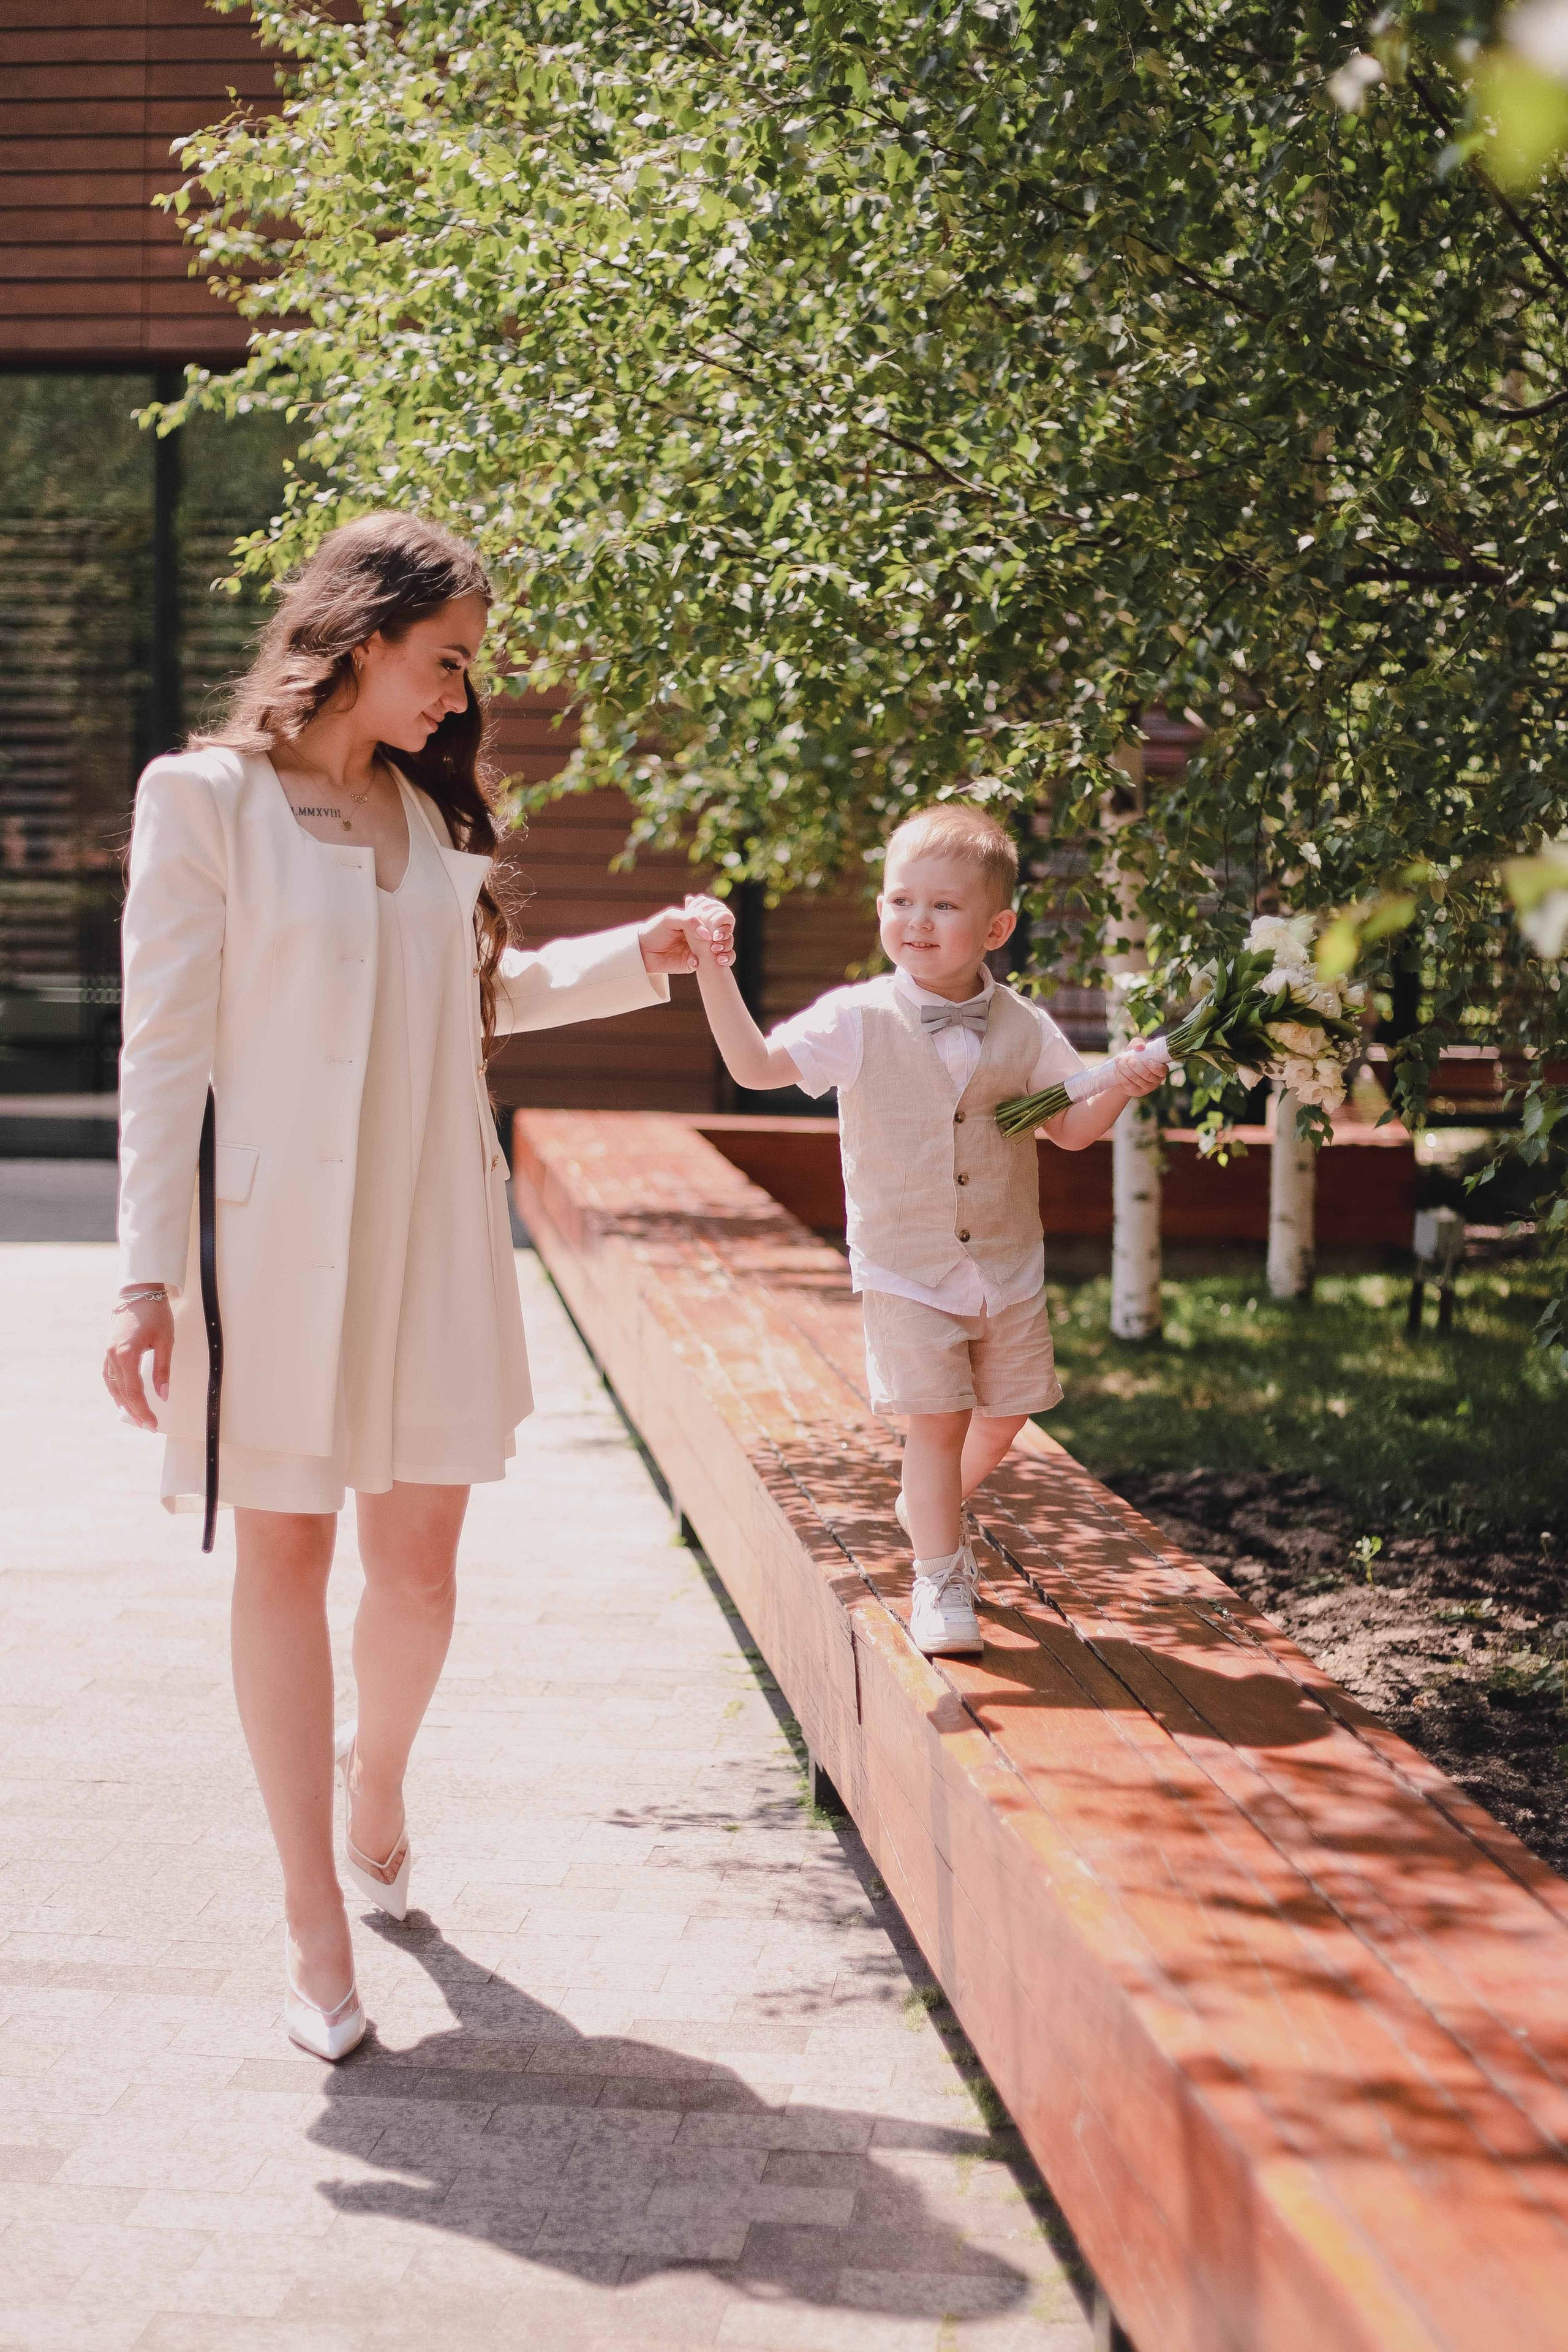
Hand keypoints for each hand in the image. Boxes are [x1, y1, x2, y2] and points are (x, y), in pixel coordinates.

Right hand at [103, 1293, 174, 1431]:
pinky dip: (115, 1388)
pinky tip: (121, 1397)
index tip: (152, 1425)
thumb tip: (163, 1396)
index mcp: (126, 1354)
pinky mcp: (108, 1348)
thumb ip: (162, 1370)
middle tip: (147, 1425)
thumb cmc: (155, 1314)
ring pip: (113, 1385)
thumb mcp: (165, 1341)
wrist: (139, 1291)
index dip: (143, 1410)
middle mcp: (112, 1356)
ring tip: (135, 1416)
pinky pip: (109, 1375)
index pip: (134, 1392)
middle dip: (135, 1410)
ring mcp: (108, 1352)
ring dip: (124, 1402)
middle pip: (122, 1392)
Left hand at [638, 894, 736, 974]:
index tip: (719, 927)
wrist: (642, 950)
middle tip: (716, 941)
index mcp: (698, 921)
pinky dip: (706, 963)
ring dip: (720, 952)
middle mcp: (701, 935)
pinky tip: (694, 961)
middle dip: (724, 939)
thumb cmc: (655, 929)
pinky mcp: (694, 963)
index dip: (722, 923)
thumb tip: (707, 935)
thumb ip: (689, 921)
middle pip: (723, 937)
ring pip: (719, 952)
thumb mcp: (670, 918)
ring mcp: (699, 950)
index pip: (717, 920)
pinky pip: (707, 965)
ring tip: (712, 952)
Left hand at [1114, 1041, 1168, 1098]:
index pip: (1161, 1070)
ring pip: (1136, 1079)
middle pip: (1147, 1075)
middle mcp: (1156, 1081)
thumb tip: (1139, 1047)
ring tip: (1118, 1061)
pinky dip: (1121, 1076)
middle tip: (1126, 1058)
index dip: (1152, 1065)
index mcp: (1161, 1070)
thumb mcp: (1136, 1048)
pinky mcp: (1136, 1092)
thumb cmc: (1134, 1057)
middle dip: (1135, 1066)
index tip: (1142, 1058)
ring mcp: (1146, 1088)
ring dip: (1126, 1070)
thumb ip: (1138, 1043)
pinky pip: (1128, 1085)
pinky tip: (1116, 1070)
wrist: (1124, 1071)